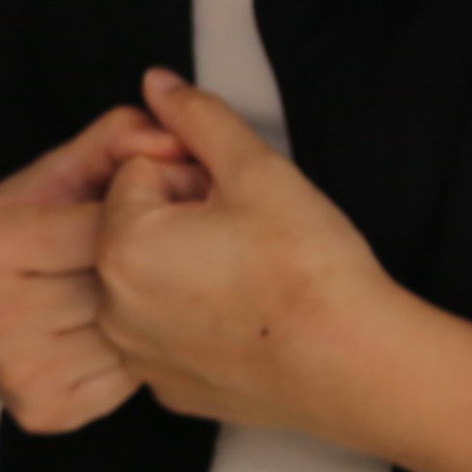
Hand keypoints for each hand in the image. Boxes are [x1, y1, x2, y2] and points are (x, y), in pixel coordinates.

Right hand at [0, 106, 202, 430]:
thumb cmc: (14, 237)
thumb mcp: (48, 176)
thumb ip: (112, 142)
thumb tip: (172, 136)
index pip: (99, 226)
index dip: (148, 212)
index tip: (171, 205)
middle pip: (115, 284)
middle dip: (159, 261)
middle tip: (186, 246)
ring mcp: (16, 371)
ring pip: (129, 334)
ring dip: (154, 311)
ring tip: (160, 287)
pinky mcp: (44, 411)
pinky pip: (127, 379)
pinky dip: (139, 353)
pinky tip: (132, 330)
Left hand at [92, 70, 412, 435]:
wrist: (357, 367)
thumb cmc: (309, 272)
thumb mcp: (257, 169)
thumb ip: (198, 117)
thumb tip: (157, 83)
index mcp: (122, 245)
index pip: (140, 173)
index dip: (194, 177)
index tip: (237, 203)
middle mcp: (114, 308)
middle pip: (137, 228)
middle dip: (183, 221)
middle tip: (248, 239)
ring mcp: (139, 355)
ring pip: (151, 282)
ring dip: (186, 269)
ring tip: (248, 278)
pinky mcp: (168, 387)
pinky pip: (168, 332)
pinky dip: (197, 321)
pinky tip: (245, 318)